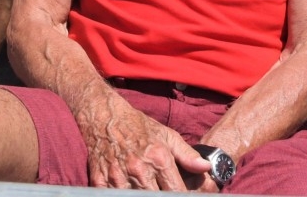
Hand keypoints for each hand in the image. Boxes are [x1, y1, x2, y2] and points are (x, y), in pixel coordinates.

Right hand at [75, 89, 206, 189]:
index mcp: (158, 158)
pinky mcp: (100, 181)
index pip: (176, 192)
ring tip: (146, 186)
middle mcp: (139, 169)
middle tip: (163, 189)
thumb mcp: (166, 135)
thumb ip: (187, 154)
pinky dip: (122, 193)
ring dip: (142, 195)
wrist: (104, 117)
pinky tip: (129, 188)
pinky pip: (113, 196)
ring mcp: (118, 177)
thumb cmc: (138, 126)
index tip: (182, 196)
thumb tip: (206, 168)